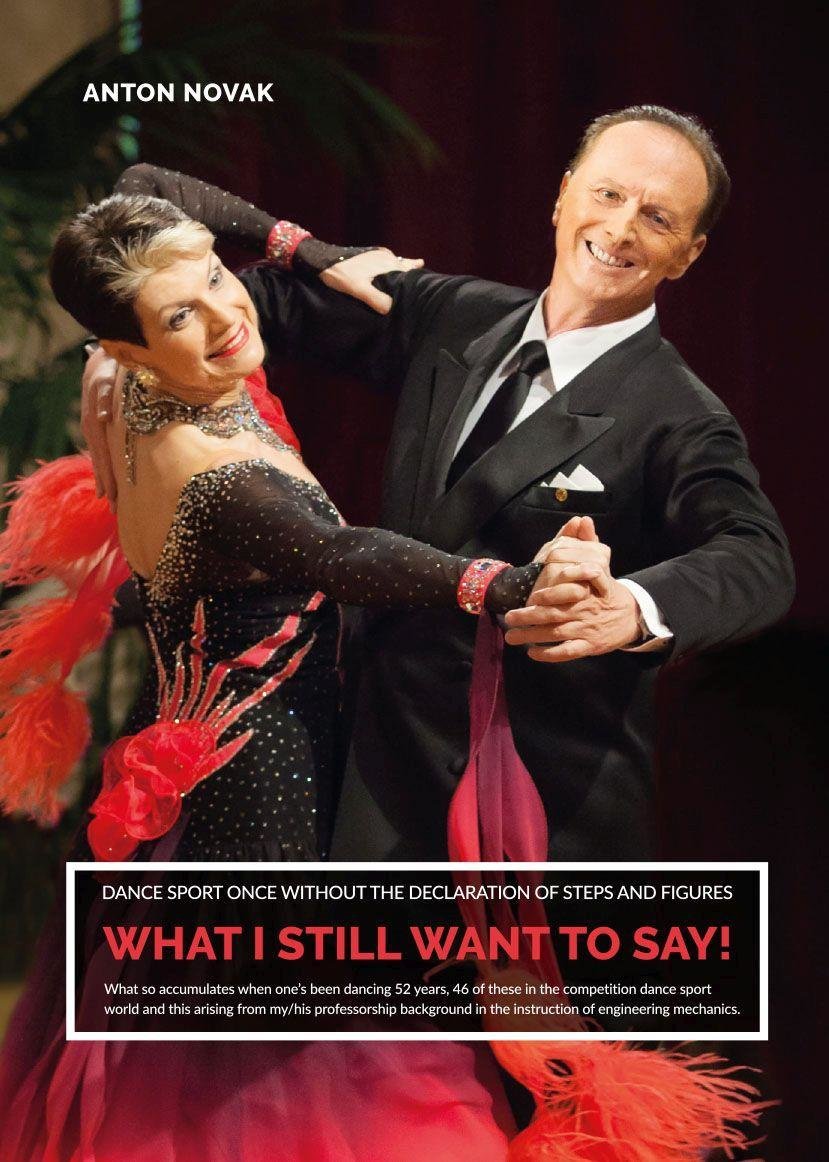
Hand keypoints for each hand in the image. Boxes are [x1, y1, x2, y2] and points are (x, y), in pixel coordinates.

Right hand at [81, 345, 123, 502]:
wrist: (104, 354)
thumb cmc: (111, 365)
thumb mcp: (109, 375)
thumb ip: (105, 394)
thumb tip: (103, 417)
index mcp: (94, 421)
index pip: (102, 455)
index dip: (107, 476)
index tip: (112, 497)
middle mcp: (92, 426)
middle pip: (99, 461)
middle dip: (106, 484)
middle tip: (114, 509)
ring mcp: (95, 426)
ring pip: (100, 457)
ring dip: (105, 478)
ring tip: (110, 499)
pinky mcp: (100, 424)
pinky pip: (102, 450)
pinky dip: (105, 465)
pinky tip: (109, 476)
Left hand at [320, 248, 423, 313]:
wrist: (322, 259)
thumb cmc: (341, 273)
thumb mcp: (358, 289)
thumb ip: (376, 298)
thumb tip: (391, 309)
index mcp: (387, 263)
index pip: (409, 269)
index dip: (418, 278)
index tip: (427, 285)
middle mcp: (386, 256)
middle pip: (405, 266)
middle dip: (413, 274)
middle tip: (422, 285)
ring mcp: (377, 255)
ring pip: (396, 264)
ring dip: (402, 271)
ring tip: (410, 282)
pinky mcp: (369, 256)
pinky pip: (387, 263)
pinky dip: (392, 270)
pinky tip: (389, 278)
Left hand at [505, 516, 639, 661]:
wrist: (632, 616)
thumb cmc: (607, 590)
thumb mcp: (602, 565)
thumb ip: (588, 543)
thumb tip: (582, 520)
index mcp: (588, 590)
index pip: (570, 591)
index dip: (550, 594)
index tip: (532, 596)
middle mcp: (586, 610)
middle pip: (555, 614)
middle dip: (530, 617)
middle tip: (509, 618)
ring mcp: (587, 629)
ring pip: (557, 634)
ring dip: (532, 636)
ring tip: (512, 636)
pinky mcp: (589, 646)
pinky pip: (567, 652)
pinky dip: (549, 654)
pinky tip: (533, 653)